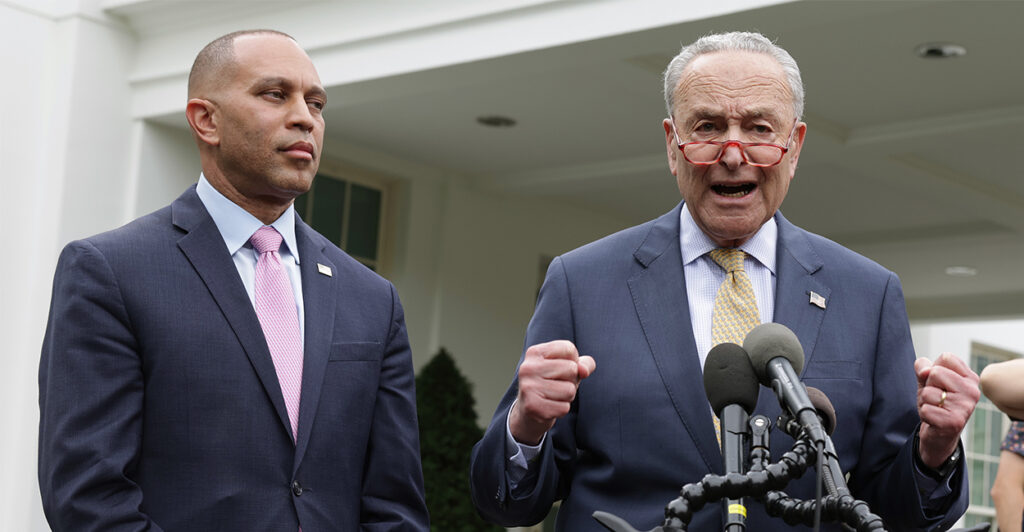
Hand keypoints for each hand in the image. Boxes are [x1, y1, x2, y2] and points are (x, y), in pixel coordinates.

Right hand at [509, 340, 595, 444]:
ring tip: (554, 396)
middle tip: (557, 385)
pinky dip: (562, 409)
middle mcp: (528, 368)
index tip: (561, 368)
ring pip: (569, 390)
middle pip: (571, 368)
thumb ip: (583, 364)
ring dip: (568, 396)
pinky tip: (550, 406)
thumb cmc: (552, 383)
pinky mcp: (533, 407)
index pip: (569, 349)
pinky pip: (564, 408)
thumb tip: (584, 371)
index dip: (574, 361)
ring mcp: (529, 387)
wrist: (530, 409)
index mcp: (535, 352)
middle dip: (571, 380)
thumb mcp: (568, 368)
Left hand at [914, 353, 980, 468]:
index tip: (940, 384)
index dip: (933, 370)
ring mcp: (966, 407)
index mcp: (970, 378)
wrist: (939, 435)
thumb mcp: (927, 381)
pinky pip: (926, 409)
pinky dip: (925, 415)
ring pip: (928, 392)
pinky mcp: (955, 422)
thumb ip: (923, 368)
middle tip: (936, 399)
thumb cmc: (935, 403)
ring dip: (925, 402)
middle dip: (928, 386)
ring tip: (936, 410)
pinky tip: (935, 420)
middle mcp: (973, 391)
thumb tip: (926, 370)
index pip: (946, 358)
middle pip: (935, 373)